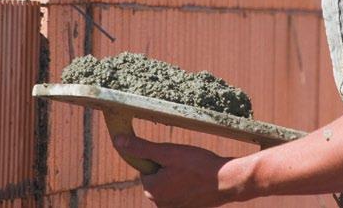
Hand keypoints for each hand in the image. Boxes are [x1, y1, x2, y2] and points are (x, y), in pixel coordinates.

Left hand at [114, 135, 234, 207]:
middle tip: (186, 161)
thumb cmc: (196, 165)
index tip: (175, 155)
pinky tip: (199, 179)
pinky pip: (182, 193)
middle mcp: (160, 204)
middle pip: (158, 178)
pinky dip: (188, 185)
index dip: (160, 158)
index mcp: (151, 190)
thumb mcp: (167, 152)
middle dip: (169, 168)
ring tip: (193, 169)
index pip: (146, 169)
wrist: (225, 181)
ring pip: (170, 185)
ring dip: (179, 176)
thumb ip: (141, 148)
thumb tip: (117, 140)